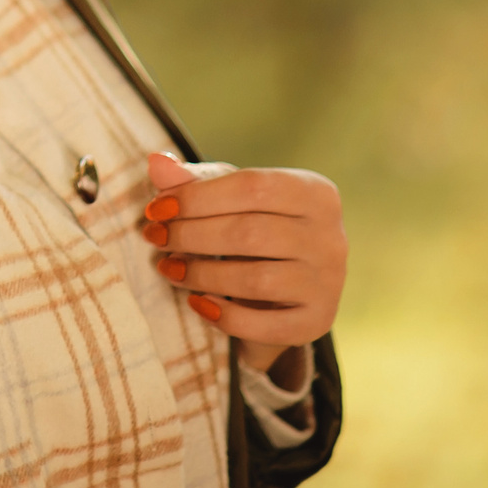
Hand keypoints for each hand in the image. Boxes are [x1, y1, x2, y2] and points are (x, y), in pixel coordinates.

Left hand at [141, 151, 345, 380]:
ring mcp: (330, 282)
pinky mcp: (318, 321)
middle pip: (250, 232)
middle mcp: (332, 236)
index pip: (251, 186)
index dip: (196, 197)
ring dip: (201, 275)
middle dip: (191, 235)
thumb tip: (156, 162)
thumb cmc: (253, 226)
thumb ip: (194, 180)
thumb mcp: (228, 198)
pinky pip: (267, 326)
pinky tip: (197, 303)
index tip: (156, 210)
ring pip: (256, 279)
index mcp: (315, 192)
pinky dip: (225, 317)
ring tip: (168, 267)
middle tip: (155, 238)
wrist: (289, 285)